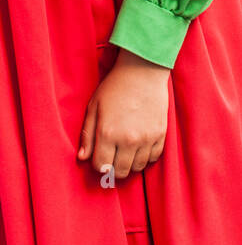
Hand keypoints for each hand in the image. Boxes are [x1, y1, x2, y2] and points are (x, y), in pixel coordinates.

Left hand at [78, 48, 168, 178]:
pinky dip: (145, 157)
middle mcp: (127, 140)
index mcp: (107, 133)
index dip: (97, 165)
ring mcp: (146, 139)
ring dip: (129, 163)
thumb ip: (87, 134)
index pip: (101, 167)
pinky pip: (153, 158)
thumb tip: (82, 158)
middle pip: (120, 172)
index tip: (98, 157)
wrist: (142, 72)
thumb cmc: (114, 87)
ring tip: (125, 150)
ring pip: (137, 168)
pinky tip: (139, 146)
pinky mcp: (160, 136)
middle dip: (113, 169)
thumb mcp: (94, 106)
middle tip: (112, 157)